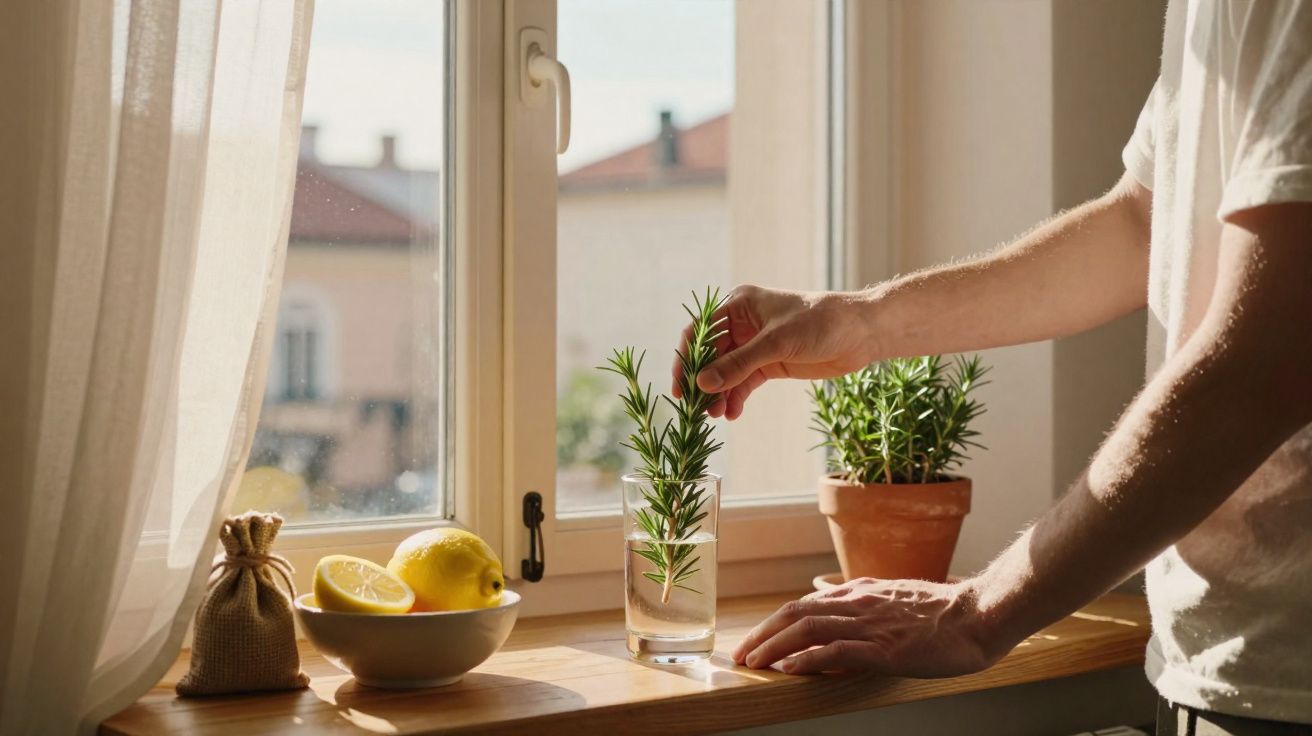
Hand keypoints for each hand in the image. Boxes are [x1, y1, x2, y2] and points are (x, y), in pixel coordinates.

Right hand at [671, 285, 877, 419]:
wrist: (861, 332)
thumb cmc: (819, 323)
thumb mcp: (775, 343)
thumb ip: (738, 364)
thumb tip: (703, 384)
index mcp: (738, 305)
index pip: (701, 332)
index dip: (688, 359)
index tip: (681, 386)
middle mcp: (743, 324)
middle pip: (712, 356)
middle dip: (705, 382)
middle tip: (698, 408)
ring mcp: (756, 345)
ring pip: (727, 372)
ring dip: (720, 393)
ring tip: (717, 415)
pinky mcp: (770, 363)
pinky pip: (745, 382)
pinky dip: (737, 397)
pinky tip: (733, 413)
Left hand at [731, 577, 1004, 676]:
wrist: (980, 614)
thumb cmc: (944, 613)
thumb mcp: (894, 600)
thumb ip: (863, 606)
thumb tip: (833, 617)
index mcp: (859, 593)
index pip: (803, 605)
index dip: (773, 624)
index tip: (753, 642)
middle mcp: (858, 603)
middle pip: (795, 613)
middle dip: (762, 635)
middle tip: (740, 656)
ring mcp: (871, 624)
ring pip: (809, 628)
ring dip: (775, 647)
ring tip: (753, 664)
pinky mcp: (886, 647)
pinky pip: (838, 650)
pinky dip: (809, 658)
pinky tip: (790, 670)